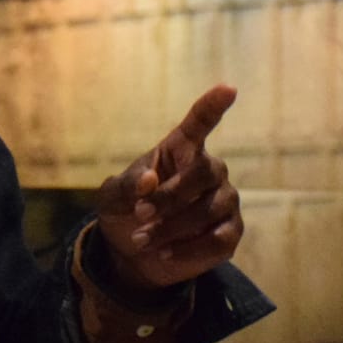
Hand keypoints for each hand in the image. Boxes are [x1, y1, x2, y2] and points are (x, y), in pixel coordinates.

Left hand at [94, 84, 242, 291]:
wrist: (133, 253)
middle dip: (170, 197)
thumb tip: (150, 183)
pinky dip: (188, 249)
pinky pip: (218, 238)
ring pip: (209, 209)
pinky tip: (164, 254)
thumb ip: (126, 186)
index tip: (228, 89)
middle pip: (203, 173)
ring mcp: (224, 200)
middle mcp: (209, 170)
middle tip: (140, 214)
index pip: (200, 123)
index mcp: (180, 150)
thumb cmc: (126, 211)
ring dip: (172, 227)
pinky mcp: (230, 232)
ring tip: (142, 240)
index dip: (213, 106)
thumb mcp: (112, 197)